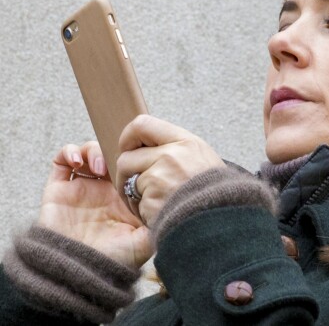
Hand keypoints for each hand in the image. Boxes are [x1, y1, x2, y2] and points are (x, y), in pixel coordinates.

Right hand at [38, 141, 151, 267]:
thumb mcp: (145, 240)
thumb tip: (173, 200)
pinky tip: (78, 162)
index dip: (136, 154)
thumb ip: (157, 219)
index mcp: (124, 195)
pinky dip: (69, 152)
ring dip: (94, 150)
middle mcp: (104, 189)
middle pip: (111, 154)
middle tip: (121, 158)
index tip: (141, 154)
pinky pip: (61, 160)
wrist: (78, 277)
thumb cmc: (113, 261)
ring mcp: (82, 188)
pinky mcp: (58, 190)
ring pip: (88, 153)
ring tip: (100, 167)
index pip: (132, 164)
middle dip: (116, 149)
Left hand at [117, 115, 225, 226]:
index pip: (141, 125)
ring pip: (127, 183)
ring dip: (135, 195)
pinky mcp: (151, 201)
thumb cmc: (214, 189)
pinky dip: (143, 212)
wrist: (223, 217)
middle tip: (139, 185)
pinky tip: (162, 214)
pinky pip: (135, 204)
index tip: (129, 149)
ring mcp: (159, 178)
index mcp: (184, 141)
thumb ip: (176, 147)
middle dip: (127, 174)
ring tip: (157, 202)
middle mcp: (170, 156)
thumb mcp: (201, 155)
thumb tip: (147, 144)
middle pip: (126, 158)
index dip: (128, 138)